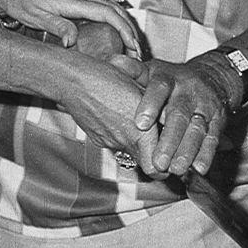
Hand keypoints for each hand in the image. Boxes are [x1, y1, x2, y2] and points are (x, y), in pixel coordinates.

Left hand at [0, 0, 139, 54]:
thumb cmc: (22, 2)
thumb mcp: (35, 18)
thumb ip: (57, 27)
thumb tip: (73, 42)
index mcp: (73, 0)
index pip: (107, 13)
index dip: (124, 30)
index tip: (132, 46)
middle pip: (116, 9)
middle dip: (130, 30)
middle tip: (138, 52)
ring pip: (112, 4)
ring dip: (125, 23)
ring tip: (132, 43)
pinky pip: (104, 0)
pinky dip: (116, 14)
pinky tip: (119, 27)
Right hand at [63, 55, 162, 176]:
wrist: (76, 81)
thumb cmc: (109, 78)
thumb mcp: (142, 89)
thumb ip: (158, 109)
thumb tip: (172, 118)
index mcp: (140, 132)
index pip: (156, 169)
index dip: (166, 169)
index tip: (172, 161)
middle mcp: (125, 142)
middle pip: (146, 166)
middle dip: (155, 159)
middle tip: (162, 148)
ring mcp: (109, 142)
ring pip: (131, 153)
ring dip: (138, 146)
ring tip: (140, 127)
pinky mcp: (98, 139)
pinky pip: (115, 144)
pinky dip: (121, 137)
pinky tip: (120, 119)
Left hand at [111, 56, 231, 176]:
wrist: (212, 77)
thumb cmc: (173, 79)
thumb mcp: (153, 71)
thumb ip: (134, 71)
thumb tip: (113, 62)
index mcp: (168, 78)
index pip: (159, 88)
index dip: (151, 105)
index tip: (140, 124)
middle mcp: (188, 91)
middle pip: (180, 115)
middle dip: (170, 139)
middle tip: (159, 161)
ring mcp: (204, 106)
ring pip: (197, 129)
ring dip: (187, 150)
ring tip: (176, 169)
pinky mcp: (217, 120)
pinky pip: (212, 138)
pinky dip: (206, 154)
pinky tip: (199, 169)